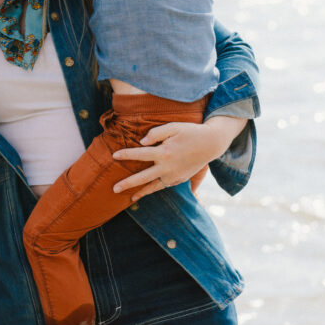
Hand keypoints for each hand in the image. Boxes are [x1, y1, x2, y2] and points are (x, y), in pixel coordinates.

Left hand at [112, 115, 245, 201]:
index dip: (126, 155)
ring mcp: (174, 175)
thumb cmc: (190, 131)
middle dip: (127, 183)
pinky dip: (154, 189)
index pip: (140, 154)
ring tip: (130, 197)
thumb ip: (155, 132)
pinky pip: (164, 186)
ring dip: (141, 192)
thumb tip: (141, 142)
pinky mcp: (180, 179)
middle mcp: (168, 167)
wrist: (211, 143)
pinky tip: (147, 191)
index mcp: (164, 152)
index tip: (113, 156)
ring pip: (154, 186)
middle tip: (114, 189)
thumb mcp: (173, 126)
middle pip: (143, 177)